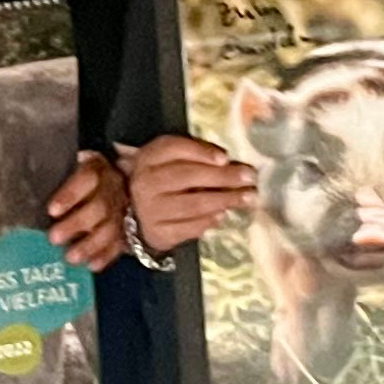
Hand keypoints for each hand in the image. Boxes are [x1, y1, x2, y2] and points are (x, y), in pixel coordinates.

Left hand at [44, 150, 127, 269]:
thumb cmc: (76, 180)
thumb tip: (25, 201)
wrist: (109, 183)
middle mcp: (112, 188)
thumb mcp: (67, 171)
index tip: (51, 211)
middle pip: (100, 206)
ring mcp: (122, 209)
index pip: (86, 178)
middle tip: (54, 238)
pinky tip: (92, 266)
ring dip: (91, 245)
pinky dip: (106, 256)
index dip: (70, 195)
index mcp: (96, 169)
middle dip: (77, 224)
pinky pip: (120, 243)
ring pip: (110, 227)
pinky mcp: (129, 228)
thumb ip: (53, 182)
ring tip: (71, 258)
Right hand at [125, 133, 255, 257]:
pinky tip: (223, 215)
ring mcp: (151, 210)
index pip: (174, 149)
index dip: (201, 152)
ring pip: (192, 204)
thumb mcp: (168, 160)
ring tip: (246, 198)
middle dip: (222, 177)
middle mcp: (146, 183)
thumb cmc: (160, 180)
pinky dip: (209, 221)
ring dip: (223, 200)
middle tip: (249, 178)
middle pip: (187, 176)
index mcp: (149, 158)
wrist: (134, 213)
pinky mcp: (159, 233)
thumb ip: (193, 155)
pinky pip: (188, 228)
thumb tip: (227, 161)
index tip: (226, 158)